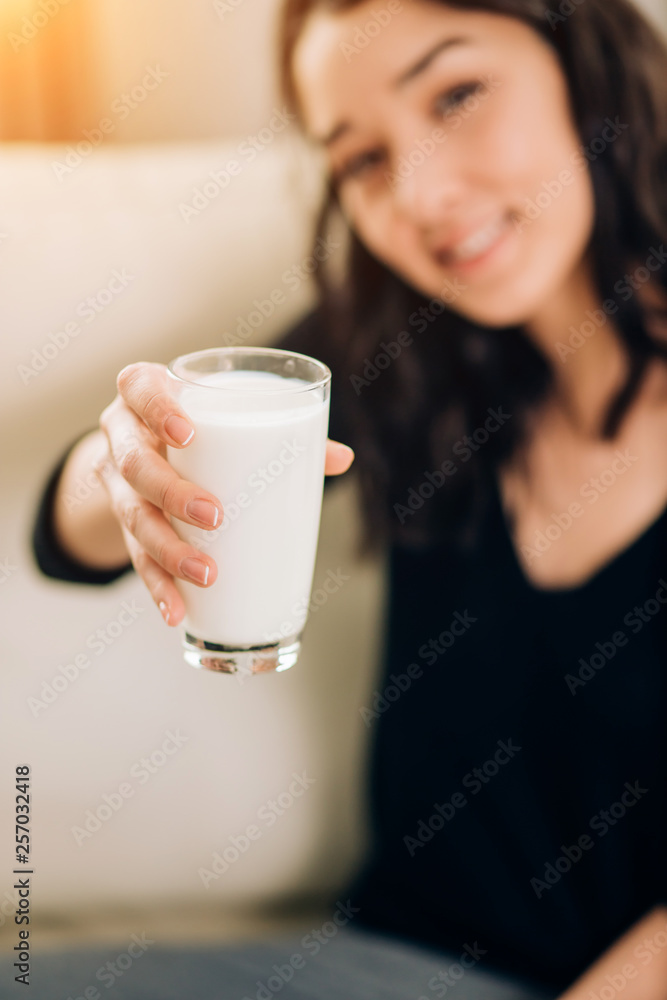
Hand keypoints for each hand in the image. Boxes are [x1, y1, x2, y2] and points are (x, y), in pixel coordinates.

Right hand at [97, 362, 354, 625]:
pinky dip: (157, 586)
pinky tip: (176, 610)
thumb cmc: (200, 426)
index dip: (157, 409)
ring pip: (132, 517)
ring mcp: (117, 483)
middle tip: (215, 516)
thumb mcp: (226, 418)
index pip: (138, 388)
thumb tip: (343, 459)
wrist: (146, 449)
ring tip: (207, 574)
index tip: (187, 433)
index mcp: (145, 395)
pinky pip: (134, 558)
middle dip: (172, 494)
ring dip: (168, 550)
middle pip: (134, 463)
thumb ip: (282, 432)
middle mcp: (123, 436)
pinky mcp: (121, 524)